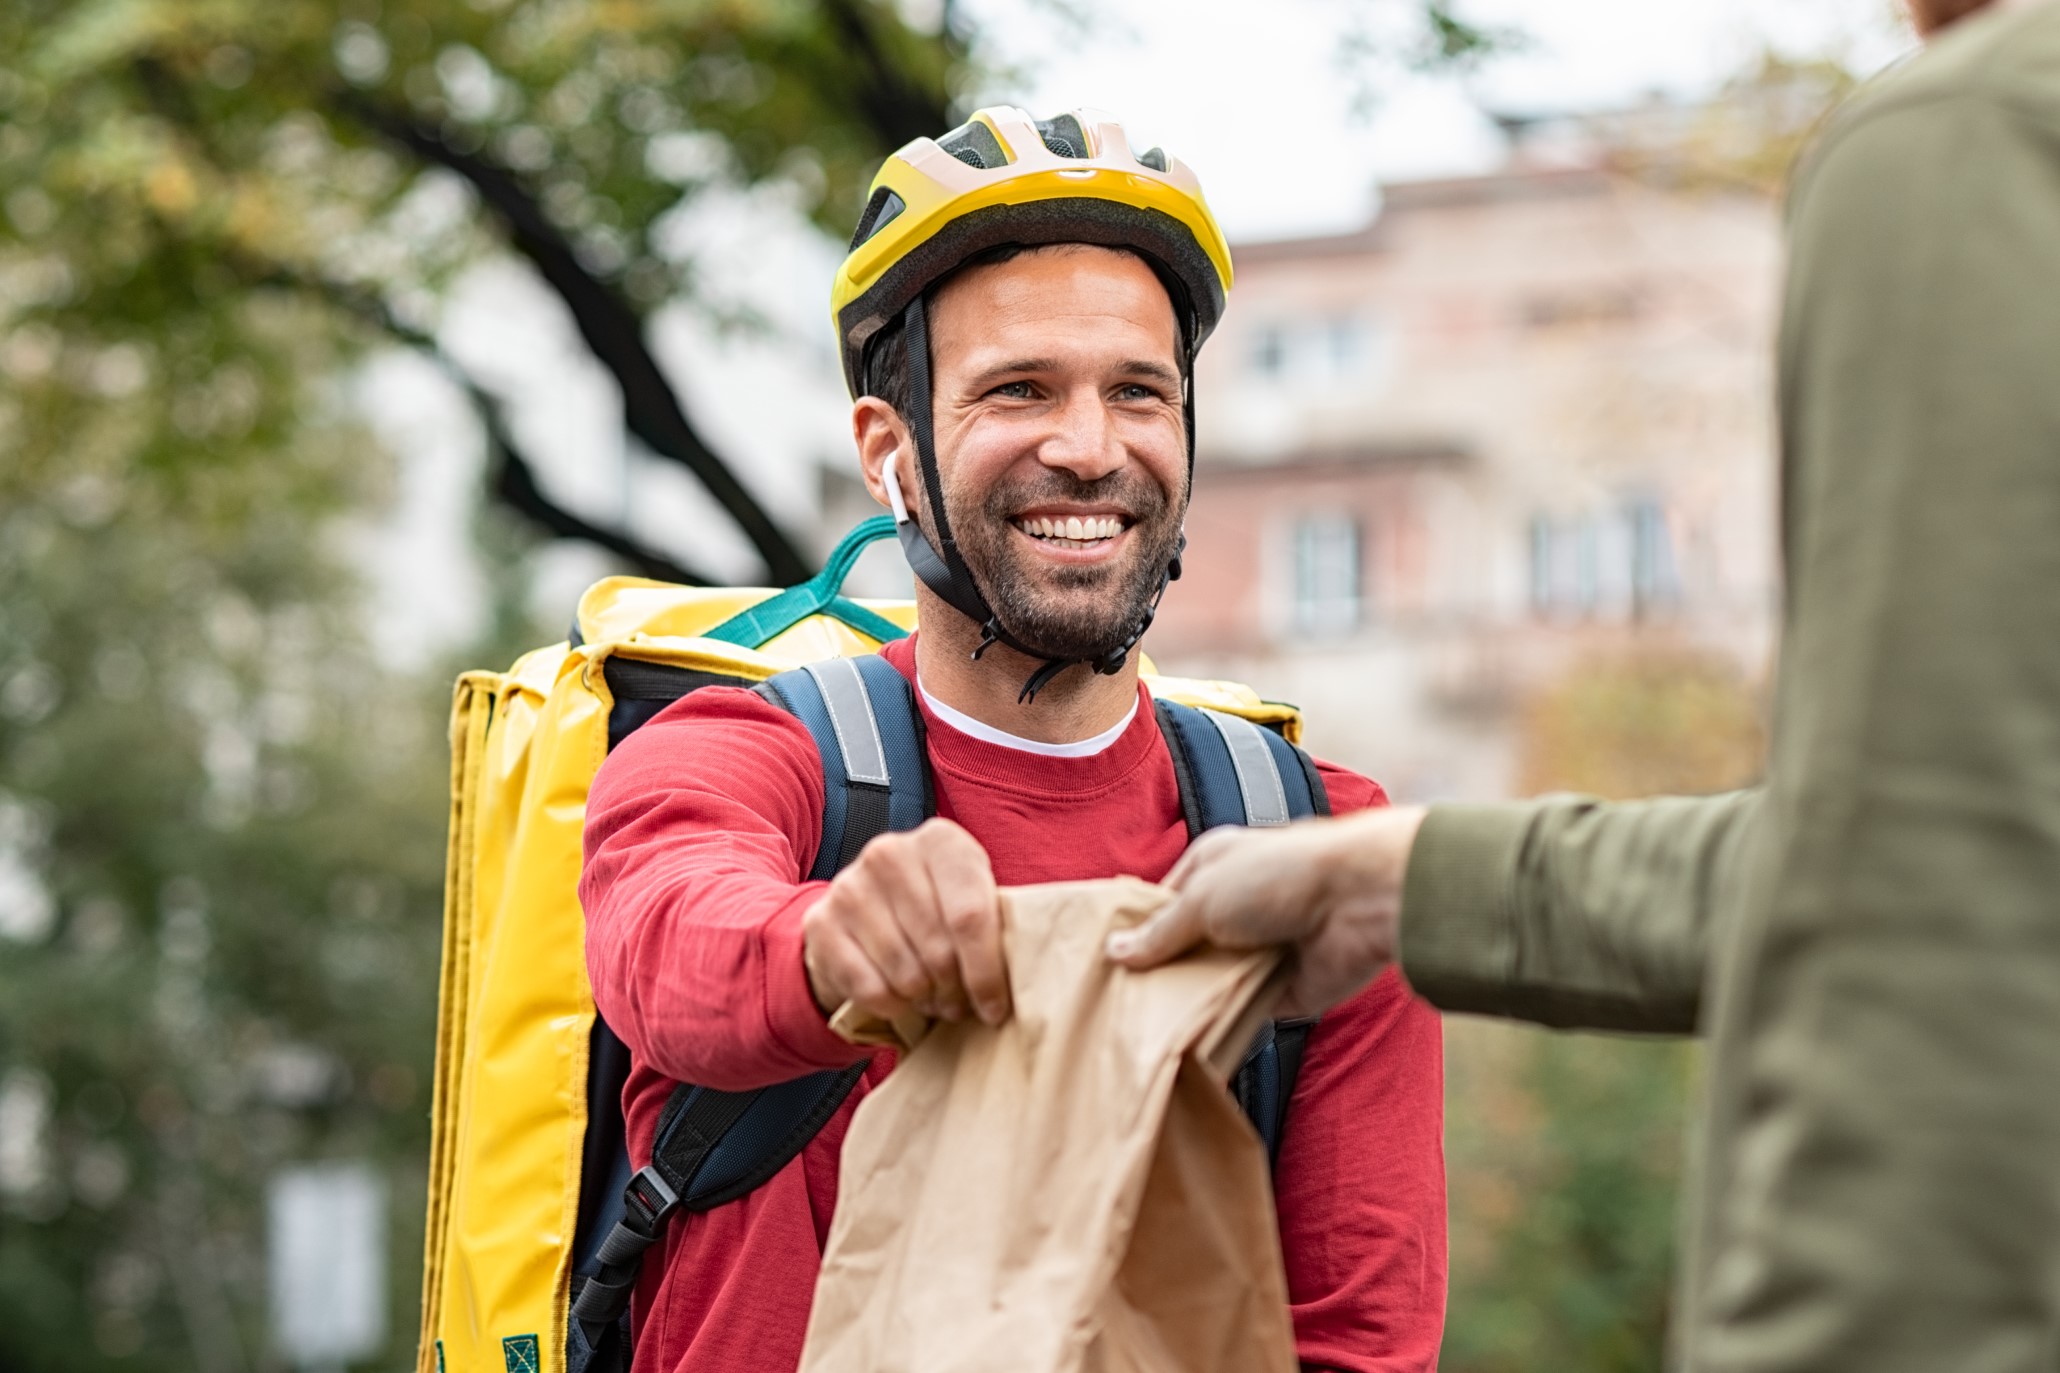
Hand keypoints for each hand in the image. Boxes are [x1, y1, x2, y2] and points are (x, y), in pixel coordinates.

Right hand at [802, 817, 1009, 1027]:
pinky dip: (891, 1006)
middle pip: (938, 949)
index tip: (996, 1009)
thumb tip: (1034, 972)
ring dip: (925, 1000)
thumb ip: (997, 923)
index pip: (971, 916)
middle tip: (961, 1005)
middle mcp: (891, 852)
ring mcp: (850, 885)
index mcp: (941, 840)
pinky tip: (901, 999)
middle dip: (956, 991)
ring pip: (905, 973)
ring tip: (934, 999)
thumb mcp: (972, 898)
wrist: (862, 911)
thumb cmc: (937, 909)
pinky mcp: (821, 922)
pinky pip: (869, 988)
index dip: (987, 973)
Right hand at [1105, 807, 1426, 1016]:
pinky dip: (1223, 1025)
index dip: (1136, 931)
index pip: (1163, 902)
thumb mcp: (1203, 896)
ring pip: (1211, 983)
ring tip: (1141, 1030)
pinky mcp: (1282, 990)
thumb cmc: (1282, 876)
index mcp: (1213, 867)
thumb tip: (1116, 953)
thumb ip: (1161, 931)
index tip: (1103, 965)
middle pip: (1186, 946)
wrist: (1361, 902)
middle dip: (1159, 972)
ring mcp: (1259, 949)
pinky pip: (1243, 1013)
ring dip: (1190, 1002)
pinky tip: (1186, 1043)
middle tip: (1115, 1006)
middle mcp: (1235, 906)